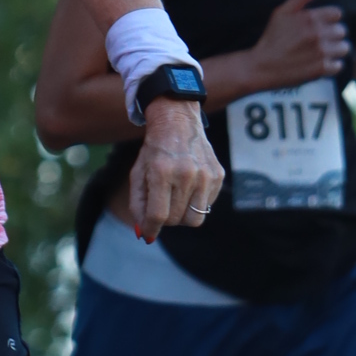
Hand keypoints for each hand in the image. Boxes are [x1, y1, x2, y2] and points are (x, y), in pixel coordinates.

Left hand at [129, 98, 225, 239]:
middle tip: (160, 208)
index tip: (148, 234)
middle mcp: (186, 174)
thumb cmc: (154, 150)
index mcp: (162, 171)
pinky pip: (206, 206)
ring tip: (175, 200)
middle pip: (175, 219)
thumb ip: (138, 204)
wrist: (178, 121)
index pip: (158, 214)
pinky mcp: (218, 176)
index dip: (151, 228)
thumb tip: (145, 234)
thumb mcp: (138, 173)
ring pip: (194, 219)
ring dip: (181, 215)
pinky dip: (195, 204)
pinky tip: (188, 188)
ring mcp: (205, 175)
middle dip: (165, 220)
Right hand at [246, 0, 348, 89]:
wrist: (262, 66)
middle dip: (333, 35)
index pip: (337, 13)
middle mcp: (318, 33)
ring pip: (344, 48)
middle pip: (342, 30)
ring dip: (335, 50)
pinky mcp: (321, 68)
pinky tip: (321, 64)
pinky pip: (339, 65)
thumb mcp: (281, 12)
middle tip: (320, 41)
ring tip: (322, 53)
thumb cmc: (272, 38)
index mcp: (310, 17)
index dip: (329, 20)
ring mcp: (320, 51)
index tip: (320, 26)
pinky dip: (332, 66)